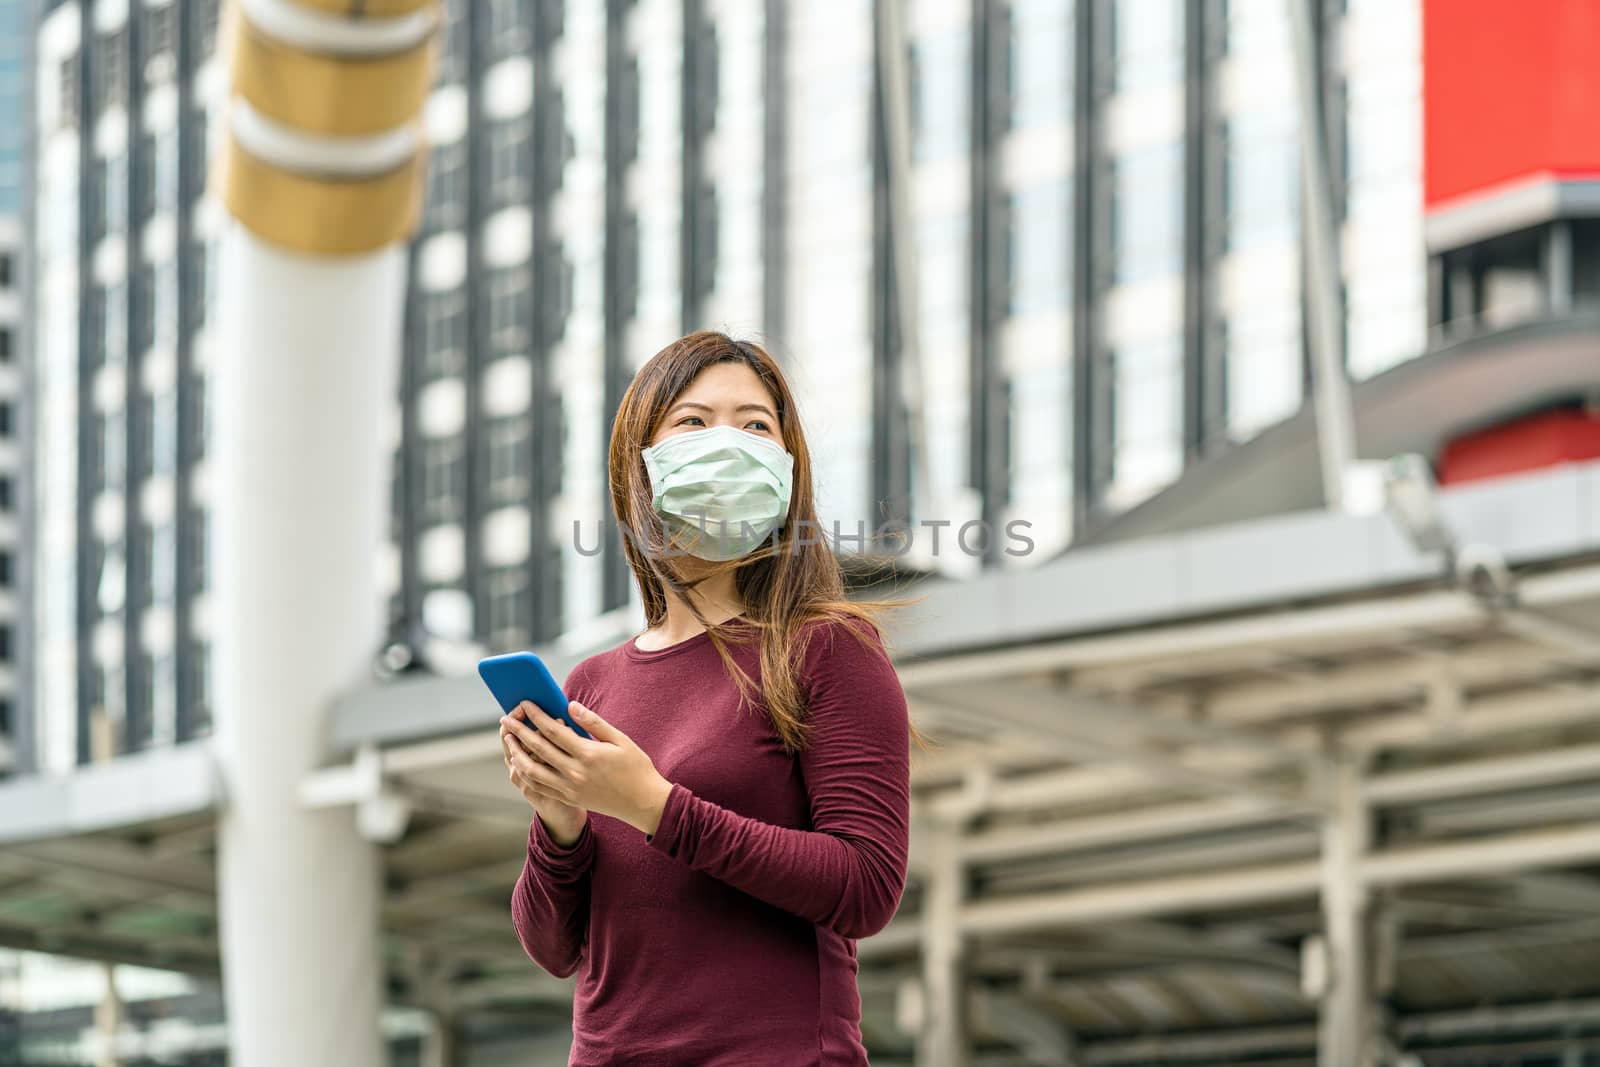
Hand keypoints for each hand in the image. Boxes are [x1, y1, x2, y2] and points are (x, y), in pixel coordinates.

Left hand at [499, 700, 673, 836]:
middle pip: (538, 748)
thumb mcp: (620, 739)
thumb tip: (570, 706)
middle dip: (519, 731)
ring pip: (533, 770)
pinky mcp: (569, 798)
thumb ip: (593, 722)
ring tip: (508, 740)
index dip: (536, 716)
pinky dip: (527, 773)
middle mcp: (575, 772)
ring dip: (517, 753)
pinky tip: (521, 763)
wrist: (642, 802)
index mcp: (588, 754)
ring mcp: (570, 788)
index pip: (553, 730)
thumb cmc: (635, 767)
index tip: (525, 704)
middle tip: (505, 719)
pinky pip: (540, 786)